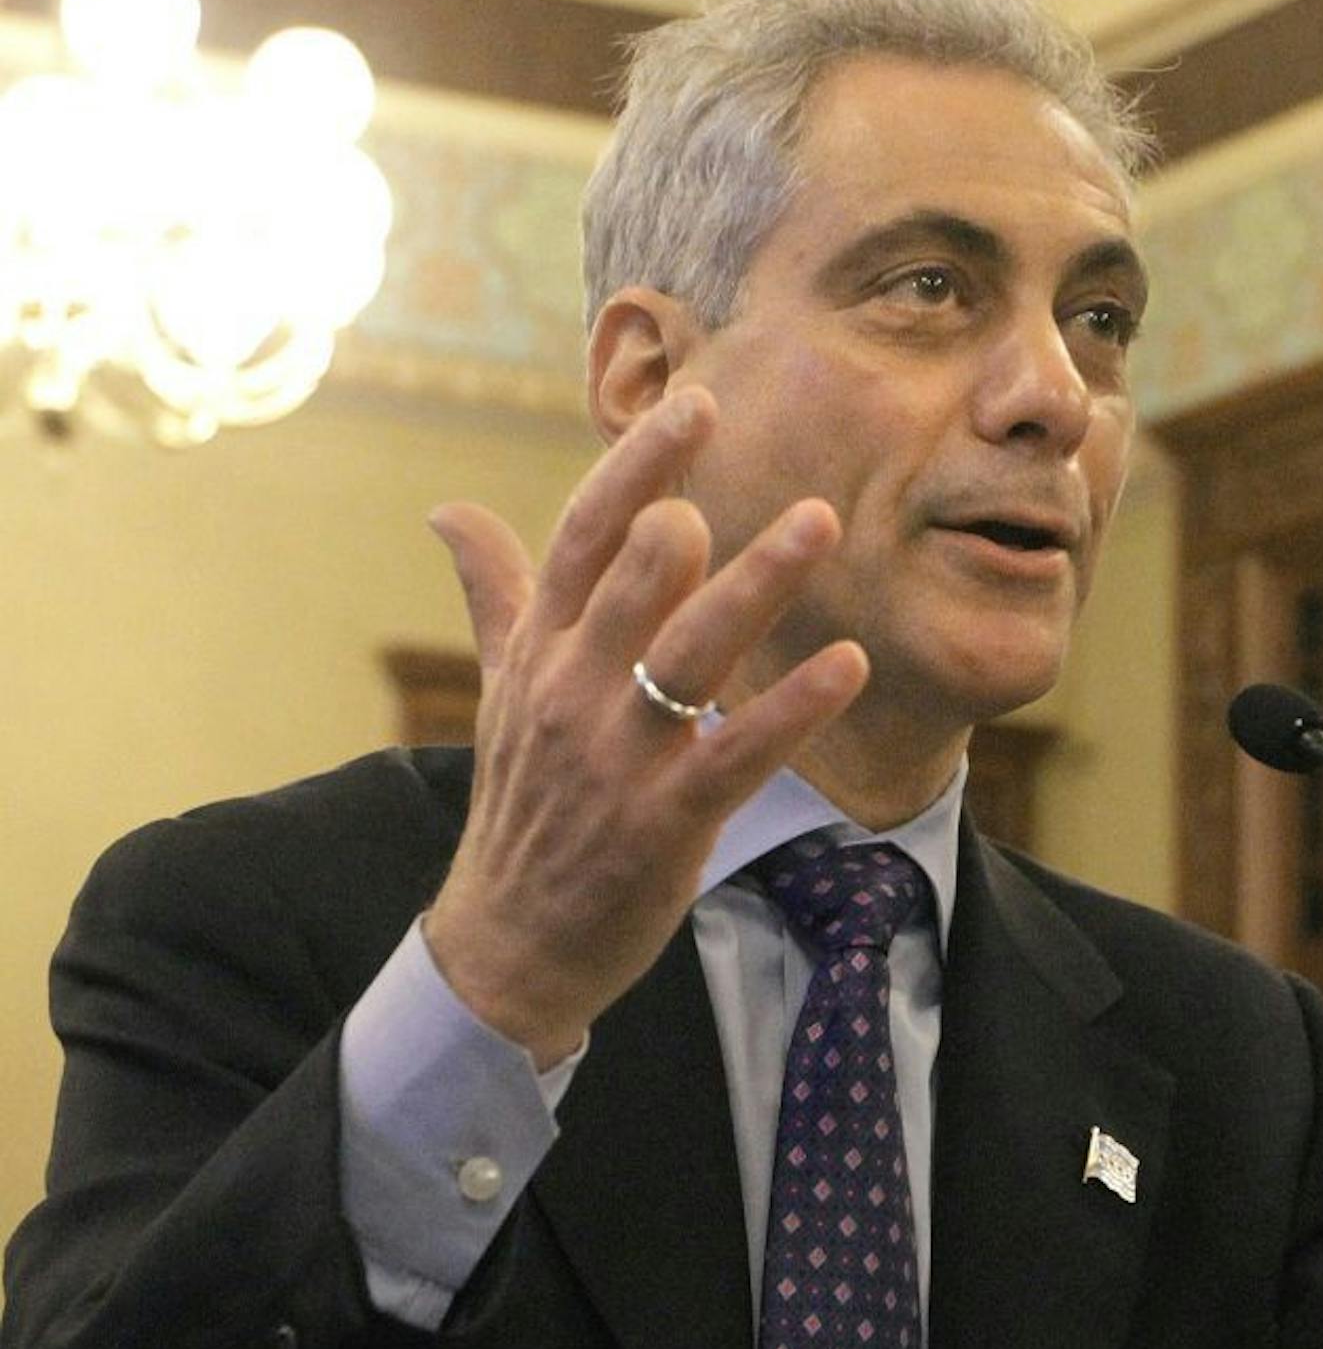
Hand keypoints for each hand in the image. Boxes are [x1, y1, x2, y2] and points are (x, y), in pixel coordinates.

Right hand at [420, 388, 867, 1064]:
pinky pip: (734, 751)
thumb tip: (447, 506)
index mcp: (539, 652)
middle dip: (697, 514)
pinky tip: (847, 663)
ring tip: (821, 523)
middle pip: (634, 578)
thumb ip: (496, 593)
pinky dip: (790, 707)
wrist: (508, 944)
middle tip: (764, 452)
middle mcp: (571, 692)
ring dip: (758, 584)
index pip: (581, 535)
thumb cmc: (523, 806)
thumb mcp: (500, 693)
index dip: (639, 466)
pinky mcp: (662, 822)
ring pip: (690, 650)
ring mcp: (615, 758)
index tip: (697, 404)